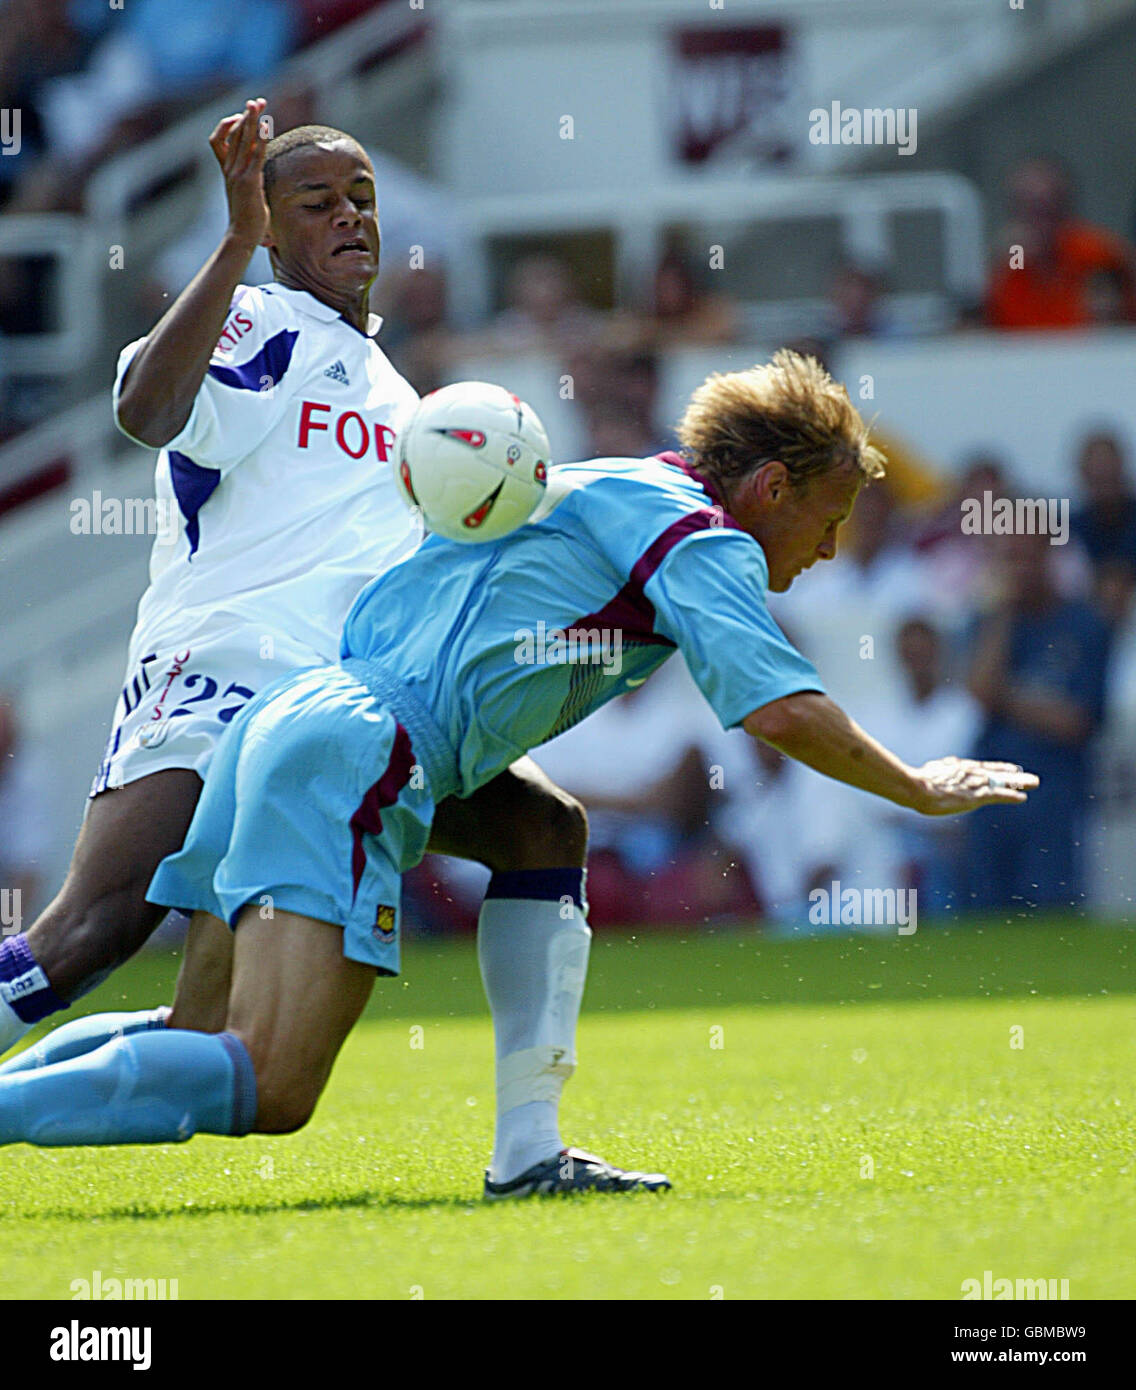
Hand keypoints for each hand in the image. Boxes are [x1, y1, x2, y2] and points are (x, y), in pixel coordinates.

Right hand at [209, 98, 269, 252]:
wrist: (241, 236)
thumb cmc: (248, 220)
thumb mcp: (249, 195)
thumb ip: (252, 182)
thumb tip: (260, 174)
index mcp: (226, 170)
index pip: (221, 139)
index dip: (231, 124)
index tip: (246, 116)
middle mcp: (229, 169)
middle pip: (234, 133)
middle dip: (247, 115)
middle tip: (257, 101)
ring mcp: (237, 174)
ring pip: (243, 139)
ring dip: (252, 120)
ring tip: (258, 103)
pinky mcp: (249, 181)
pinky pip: (255, 154)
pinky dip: (261, 138)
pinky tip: (267, 127)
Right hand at [912, 756, 1038, 815]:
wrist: (917, 787)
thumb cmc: (916, 782)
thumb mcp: (928, 772)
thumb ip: (936, 770)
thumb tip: (933, 768)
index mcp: (960, 768)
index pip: (985, 767)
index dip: (1000, 769)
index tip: (1012, 768)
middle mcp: (971, 773)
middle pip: (998, 773)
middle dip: (1015, 775)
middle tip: (1032, 778)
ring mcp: (974, 784)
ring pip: (1003, 782)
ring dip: (1019, 783)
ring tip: (1035, 782)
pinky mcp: (976, 796)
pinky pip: (999, 795)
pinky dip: (1011, 796)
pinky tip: (1023, 797)